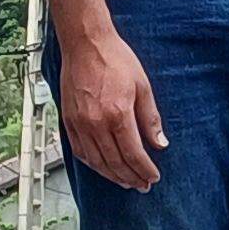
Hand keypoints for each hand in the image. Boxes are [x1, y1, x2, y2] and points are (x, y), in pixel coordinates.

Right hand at [55, 29, 168, 190]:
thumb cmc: (115, 59)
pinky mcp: (68, 121)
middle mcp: (96, 123)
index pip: (134, 154)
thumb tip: (160, 143)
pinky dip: (93, 164)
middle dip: (131, 178)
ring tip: (125, 182)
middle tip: (142, 185)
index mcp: (118, 114)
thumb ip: (150, 119)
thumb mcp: (143, 86)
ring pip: (96, 162)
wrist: (86, 44)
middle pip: (115, 163)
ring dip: (112, 176)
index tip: (153, 177)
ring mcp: (79, 124)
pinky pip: (80, 152)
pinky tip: (102, 167)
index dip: (145, 170)